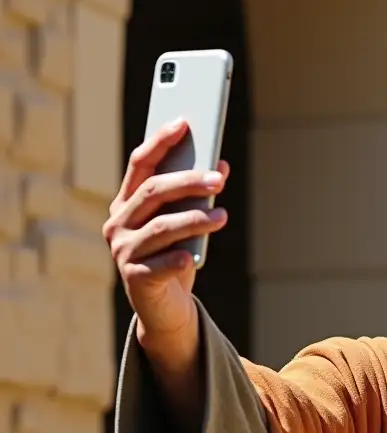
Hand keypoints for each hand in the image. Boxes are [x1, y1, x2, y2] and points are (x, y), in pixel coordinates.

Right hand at [103, 119, 229, 370]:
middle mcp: (118, 223)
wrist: (165, 310)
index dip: (160, 142)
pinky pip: (159, 264)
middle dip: (187, 182)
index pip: (140, 165)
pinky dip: (178, 258)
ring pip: (160, 226)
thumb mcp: (187, 226)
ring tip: (223, 216)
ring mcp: (123, 251)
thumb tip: (221, 165)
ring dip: (194, 219)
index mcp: (126, 203)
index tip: (183, 123)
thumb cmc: (175, 258)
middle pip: (153, 192)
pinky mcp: (134, 278)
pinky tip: (194, 256)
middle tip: (218, 180)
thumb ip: (197, 197)